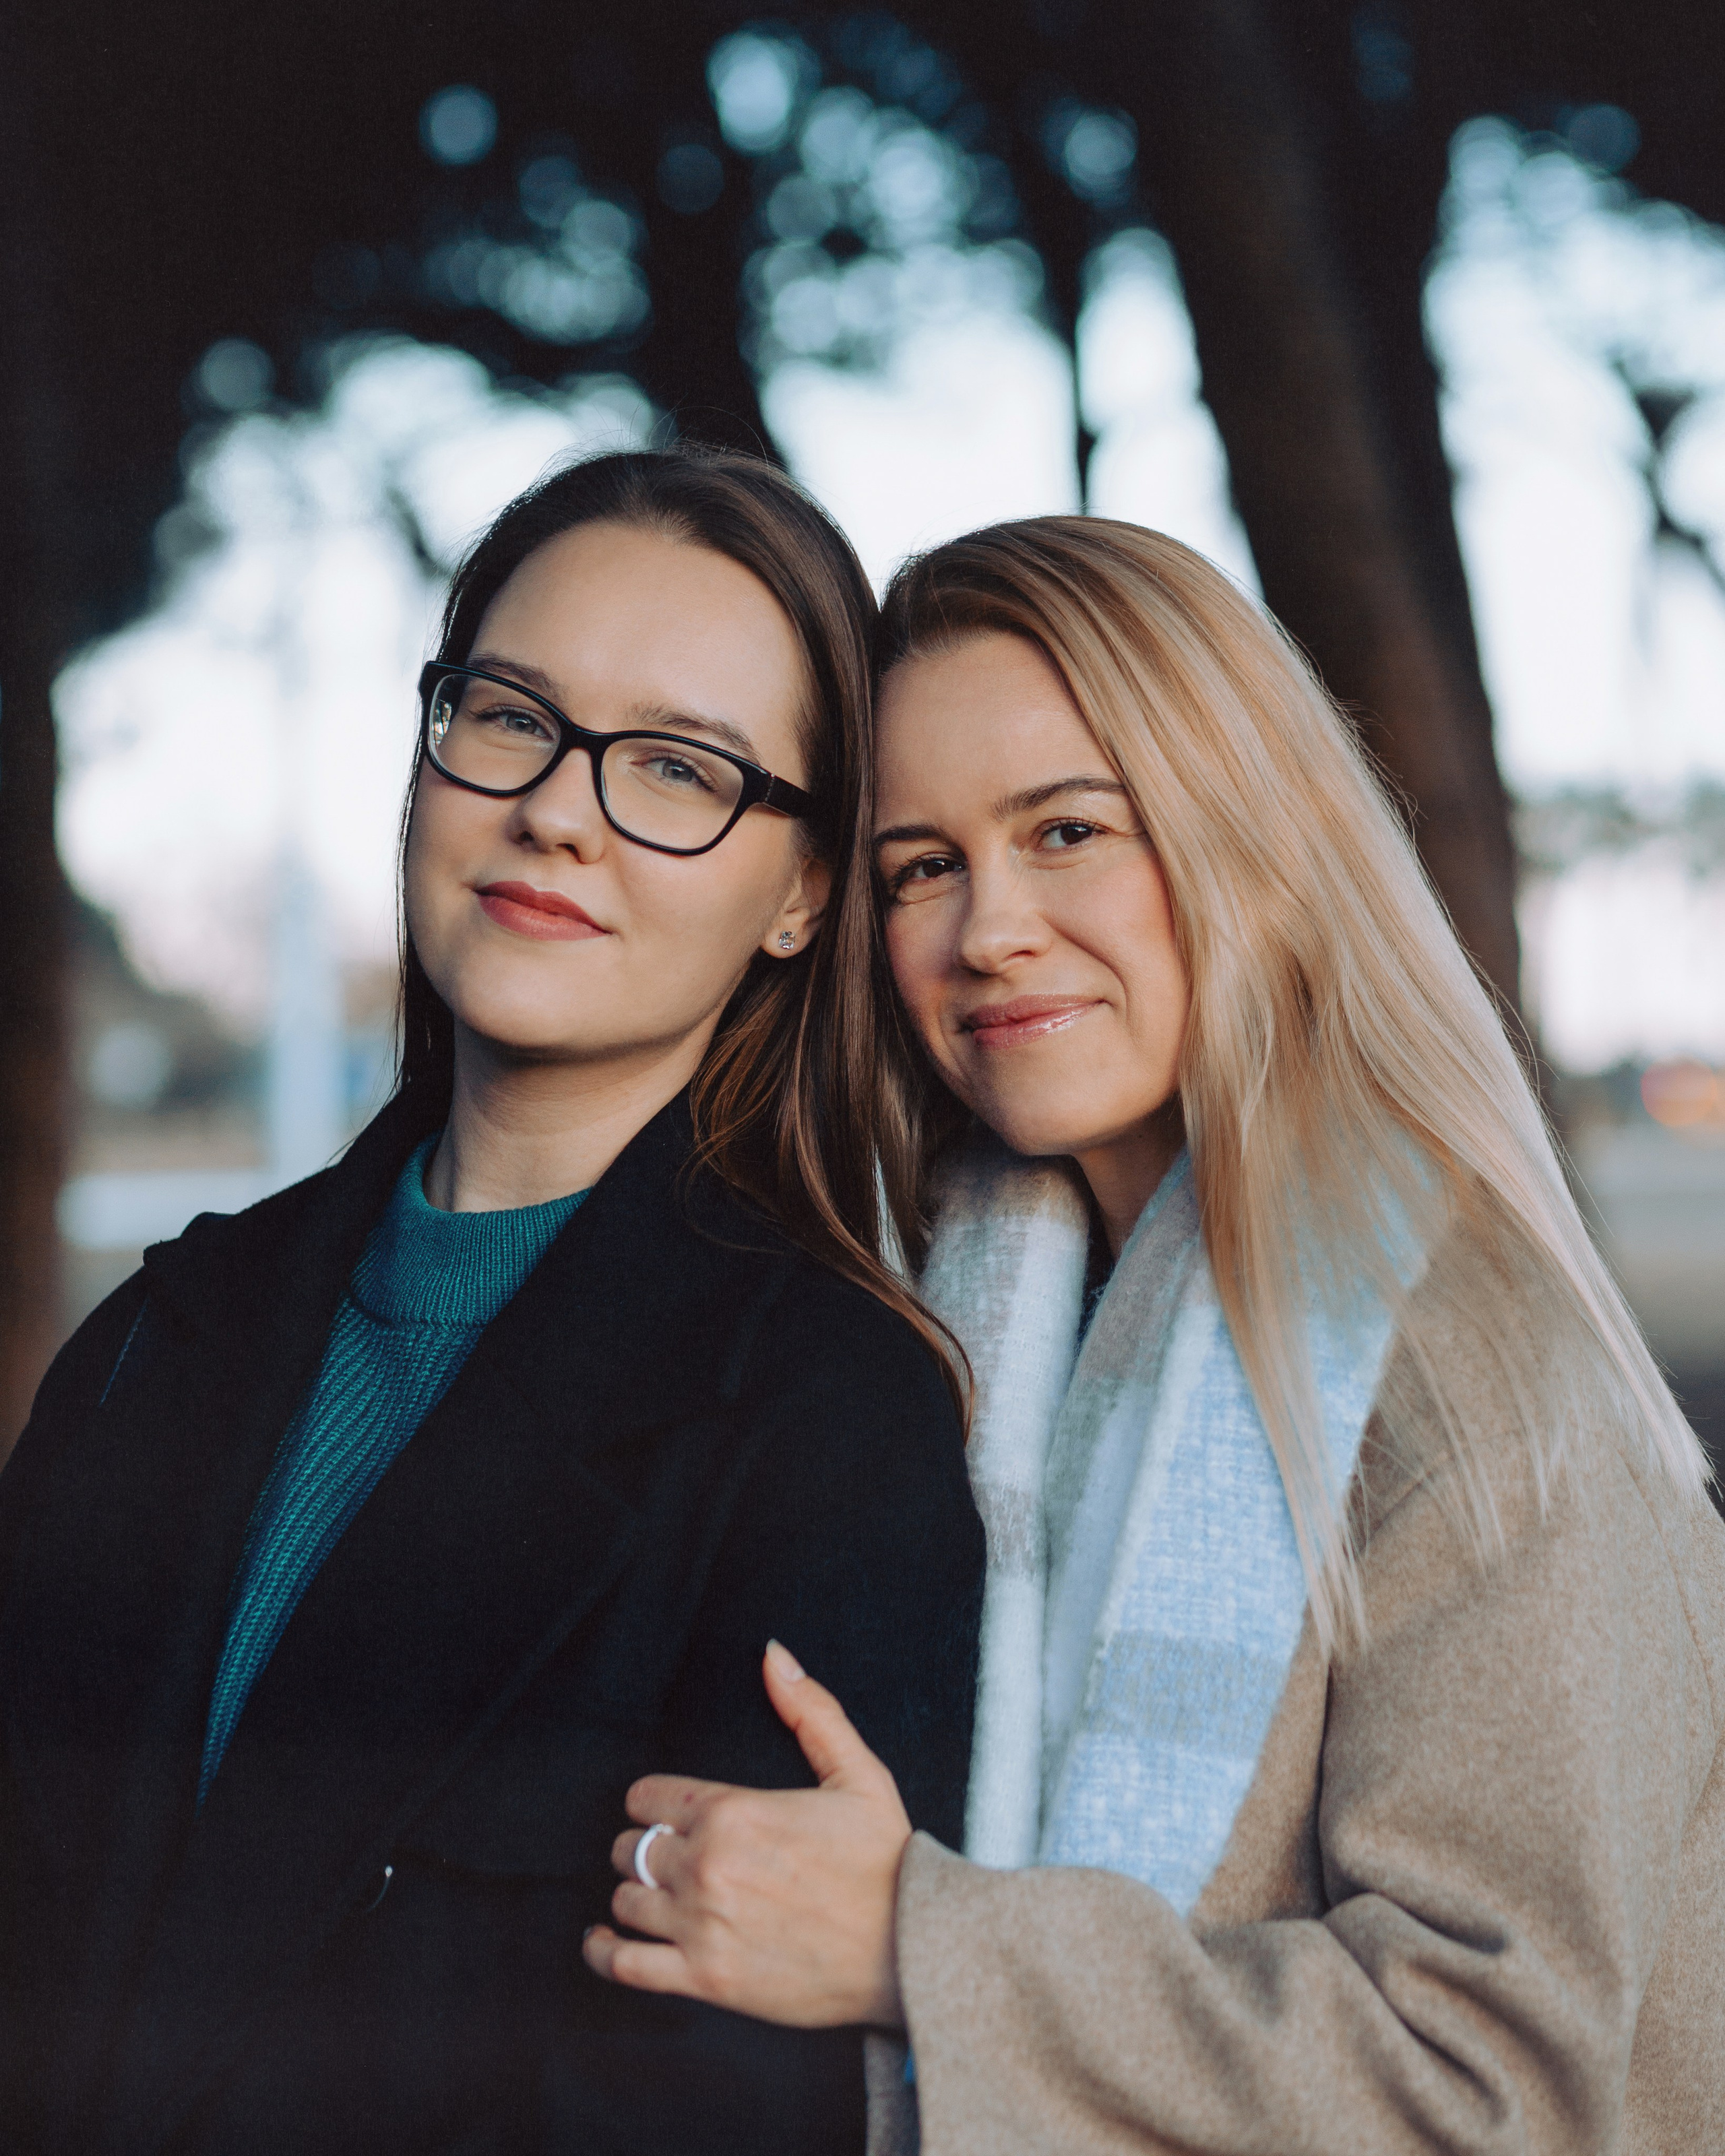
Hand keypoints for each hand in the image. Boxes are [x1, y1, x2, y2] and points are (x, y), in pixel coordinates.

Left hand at [581, 1640, 910, 2027]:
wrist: (910, 1949)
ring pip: (626, 1900)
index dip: (655, 1803)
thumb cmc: (885, 1861)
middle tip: (669, 1856)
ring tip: (653, 1894)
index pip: (648, 1797)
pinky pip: (624, 1964)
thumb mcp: (857, 1773)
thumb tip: (773, 1654)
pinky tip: (600, 1940)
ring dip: (634, 1894)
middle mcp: (708, 1866)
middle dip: (645, 1847)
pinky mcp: (706, 1978)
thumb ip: (809, 1710)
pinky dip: (601, 1951)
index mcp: (734, 1811)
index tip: (668, 1814)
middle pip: (633, 1848)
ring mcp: (703, 1925)